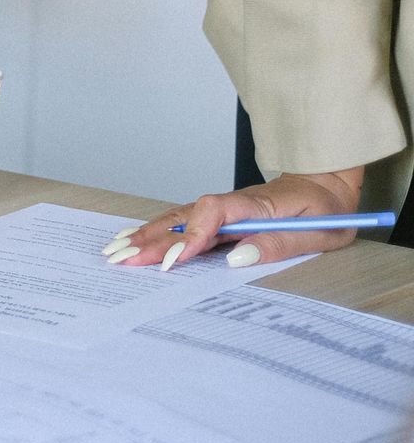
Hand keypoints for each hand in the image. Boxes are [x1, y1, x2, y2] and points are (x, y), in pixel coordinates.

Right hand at [105, 168, 364, 270]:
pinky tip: (134, 237)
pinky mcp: (219, 216)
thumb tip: (236, 257)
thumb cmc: (325, 210)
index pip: (213, 212)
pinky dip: (156, 229)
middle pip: (184, 217)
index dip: (191, 235)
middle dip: (152, 239)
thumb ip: (277, 243)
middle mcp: (232, 203)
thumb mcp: (318, 233)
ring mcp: (222, 208)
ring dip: (146, 234)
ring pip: (177, 218)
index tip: (175, 260)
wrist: (325, 183)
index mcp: (257, 204)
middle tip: (123, 259)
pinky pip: (183, 221)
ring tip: (115, 250)